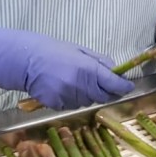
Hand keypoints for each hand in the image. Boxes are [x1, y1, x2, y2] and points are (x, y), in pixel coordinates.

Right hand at [0, 28, 133, 109]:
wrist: (27, 61)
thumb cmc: (55, 52)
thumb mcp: (81, 51)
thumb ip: (100, 61)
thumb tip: (115, 70)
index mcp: (88, 69)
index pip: (113, 84)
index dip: (124, 87)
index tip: (128, 86)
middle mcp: (80, 85)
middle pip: (103, 96)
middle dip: (108, 92)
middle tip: (107, 86)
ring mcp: (67, 96)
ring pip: (87, 102)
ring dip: (89, 96)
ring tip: (78, 83)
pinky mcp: (56, 105)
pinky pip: (72, 106)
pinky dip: (74, 99)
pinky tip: (66, 88)